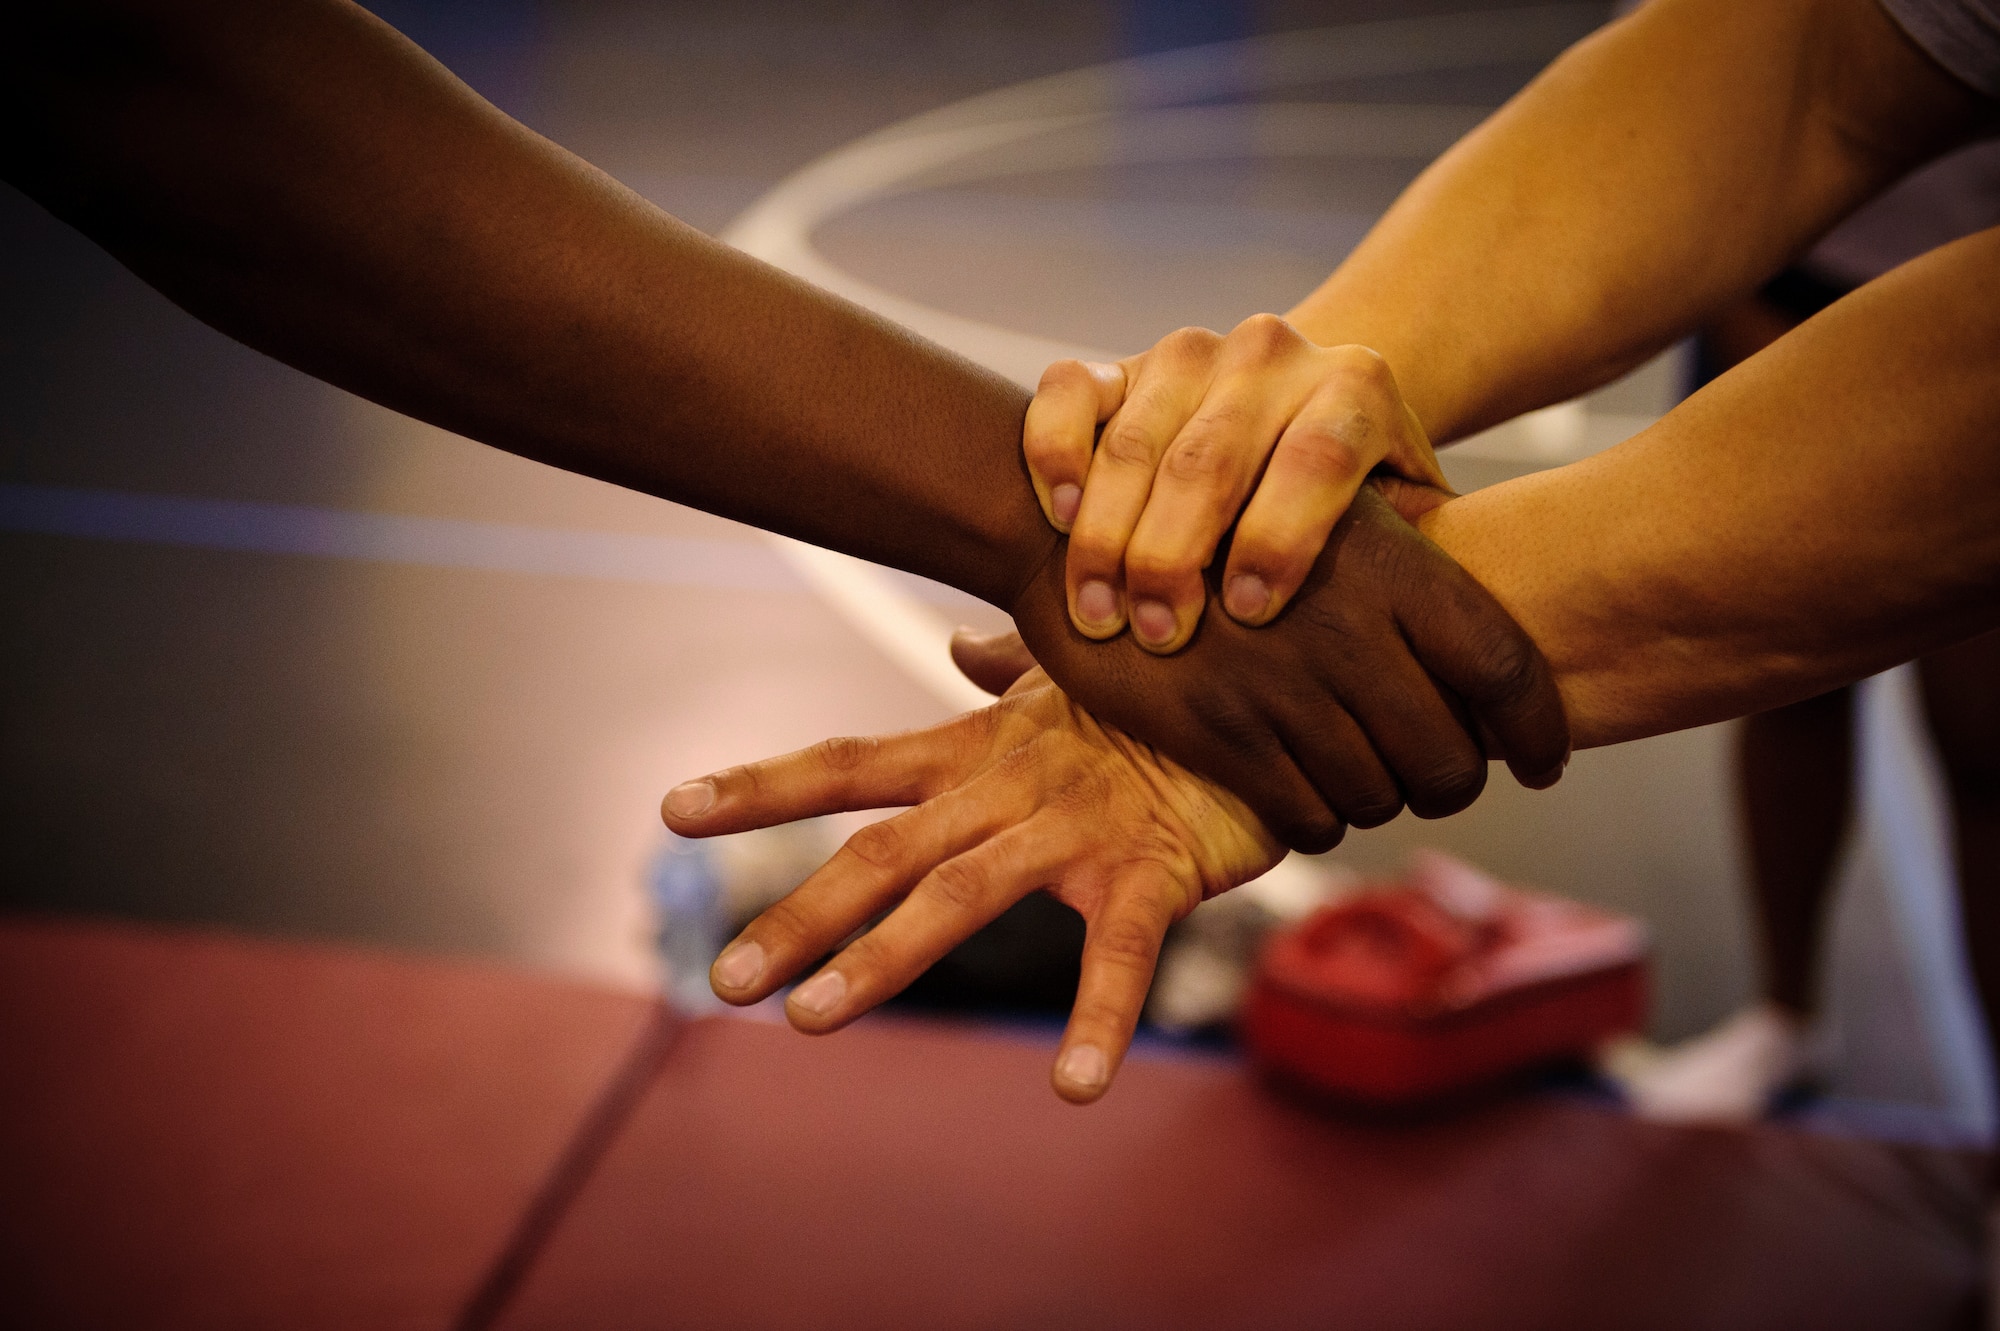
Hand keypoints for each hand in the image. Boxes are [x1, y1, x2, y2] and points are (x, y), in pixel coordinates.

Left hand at [662, 670, 1281, 1103]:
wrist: (1281, 689)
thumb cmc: (1166, 691)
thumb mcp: (1075, 678)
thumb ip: (1005, 672)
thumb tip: (954, 652)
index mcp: (978, 746)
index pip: (850, 764)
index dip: (761, 785)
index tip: (672, 809)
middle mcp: (1010, 785)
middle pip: (882, 848)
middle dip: (798, 913)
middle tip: (724, 978)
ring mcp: (1077, 828)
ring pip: (961, 893)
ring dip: (881, 958)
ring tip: (810, 1019)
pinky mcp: (1154, 869)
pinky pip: (1122, 954)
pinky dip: (1097, 1020)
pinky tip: (1072, 1089)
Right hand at [1008, 481, 1568, 850]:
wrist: (1076, 528)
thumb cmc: (1215, 519)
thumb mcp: (1319, 516)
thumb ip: (1403, 578)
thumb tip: (1486, 660)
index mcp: (1387, 562)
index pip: (1505, 664)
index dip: (1540, 728)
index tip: (1549, 759)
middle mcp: (1344, 626)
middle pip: (1451, 755)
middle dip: (1455, 783)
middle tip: (1443, 780)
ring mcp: (1281, 685)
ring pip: (1378, 795)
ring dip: (1380, 802)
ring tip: (1369, 783)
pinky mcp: (1220, 733)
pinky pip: (1306, 816)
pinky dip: (1318, 819)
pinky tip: (1308, 796)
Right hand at [1023, 315, 1443, 652]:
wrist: (1286, 424)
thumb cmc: (1351, 512)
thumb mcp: (1407, 529)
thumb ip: (1425, 574)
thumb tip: (1449, 664)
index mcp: (1357, 389)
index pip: (1319, 454)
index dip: (1283, 534)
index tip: (1250, 612)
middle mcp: (1272, 356)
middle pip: (1215, 453)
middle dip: (1177, 552)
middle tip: (1161, 634)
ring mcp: (1186, 354)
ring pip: (1138, 434)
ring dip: (1108, 533)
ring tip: (1100, 617)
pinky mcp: (1114, 363)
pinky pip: (1069, 391)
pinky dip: (1057, 453)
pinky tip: (1058, 520)